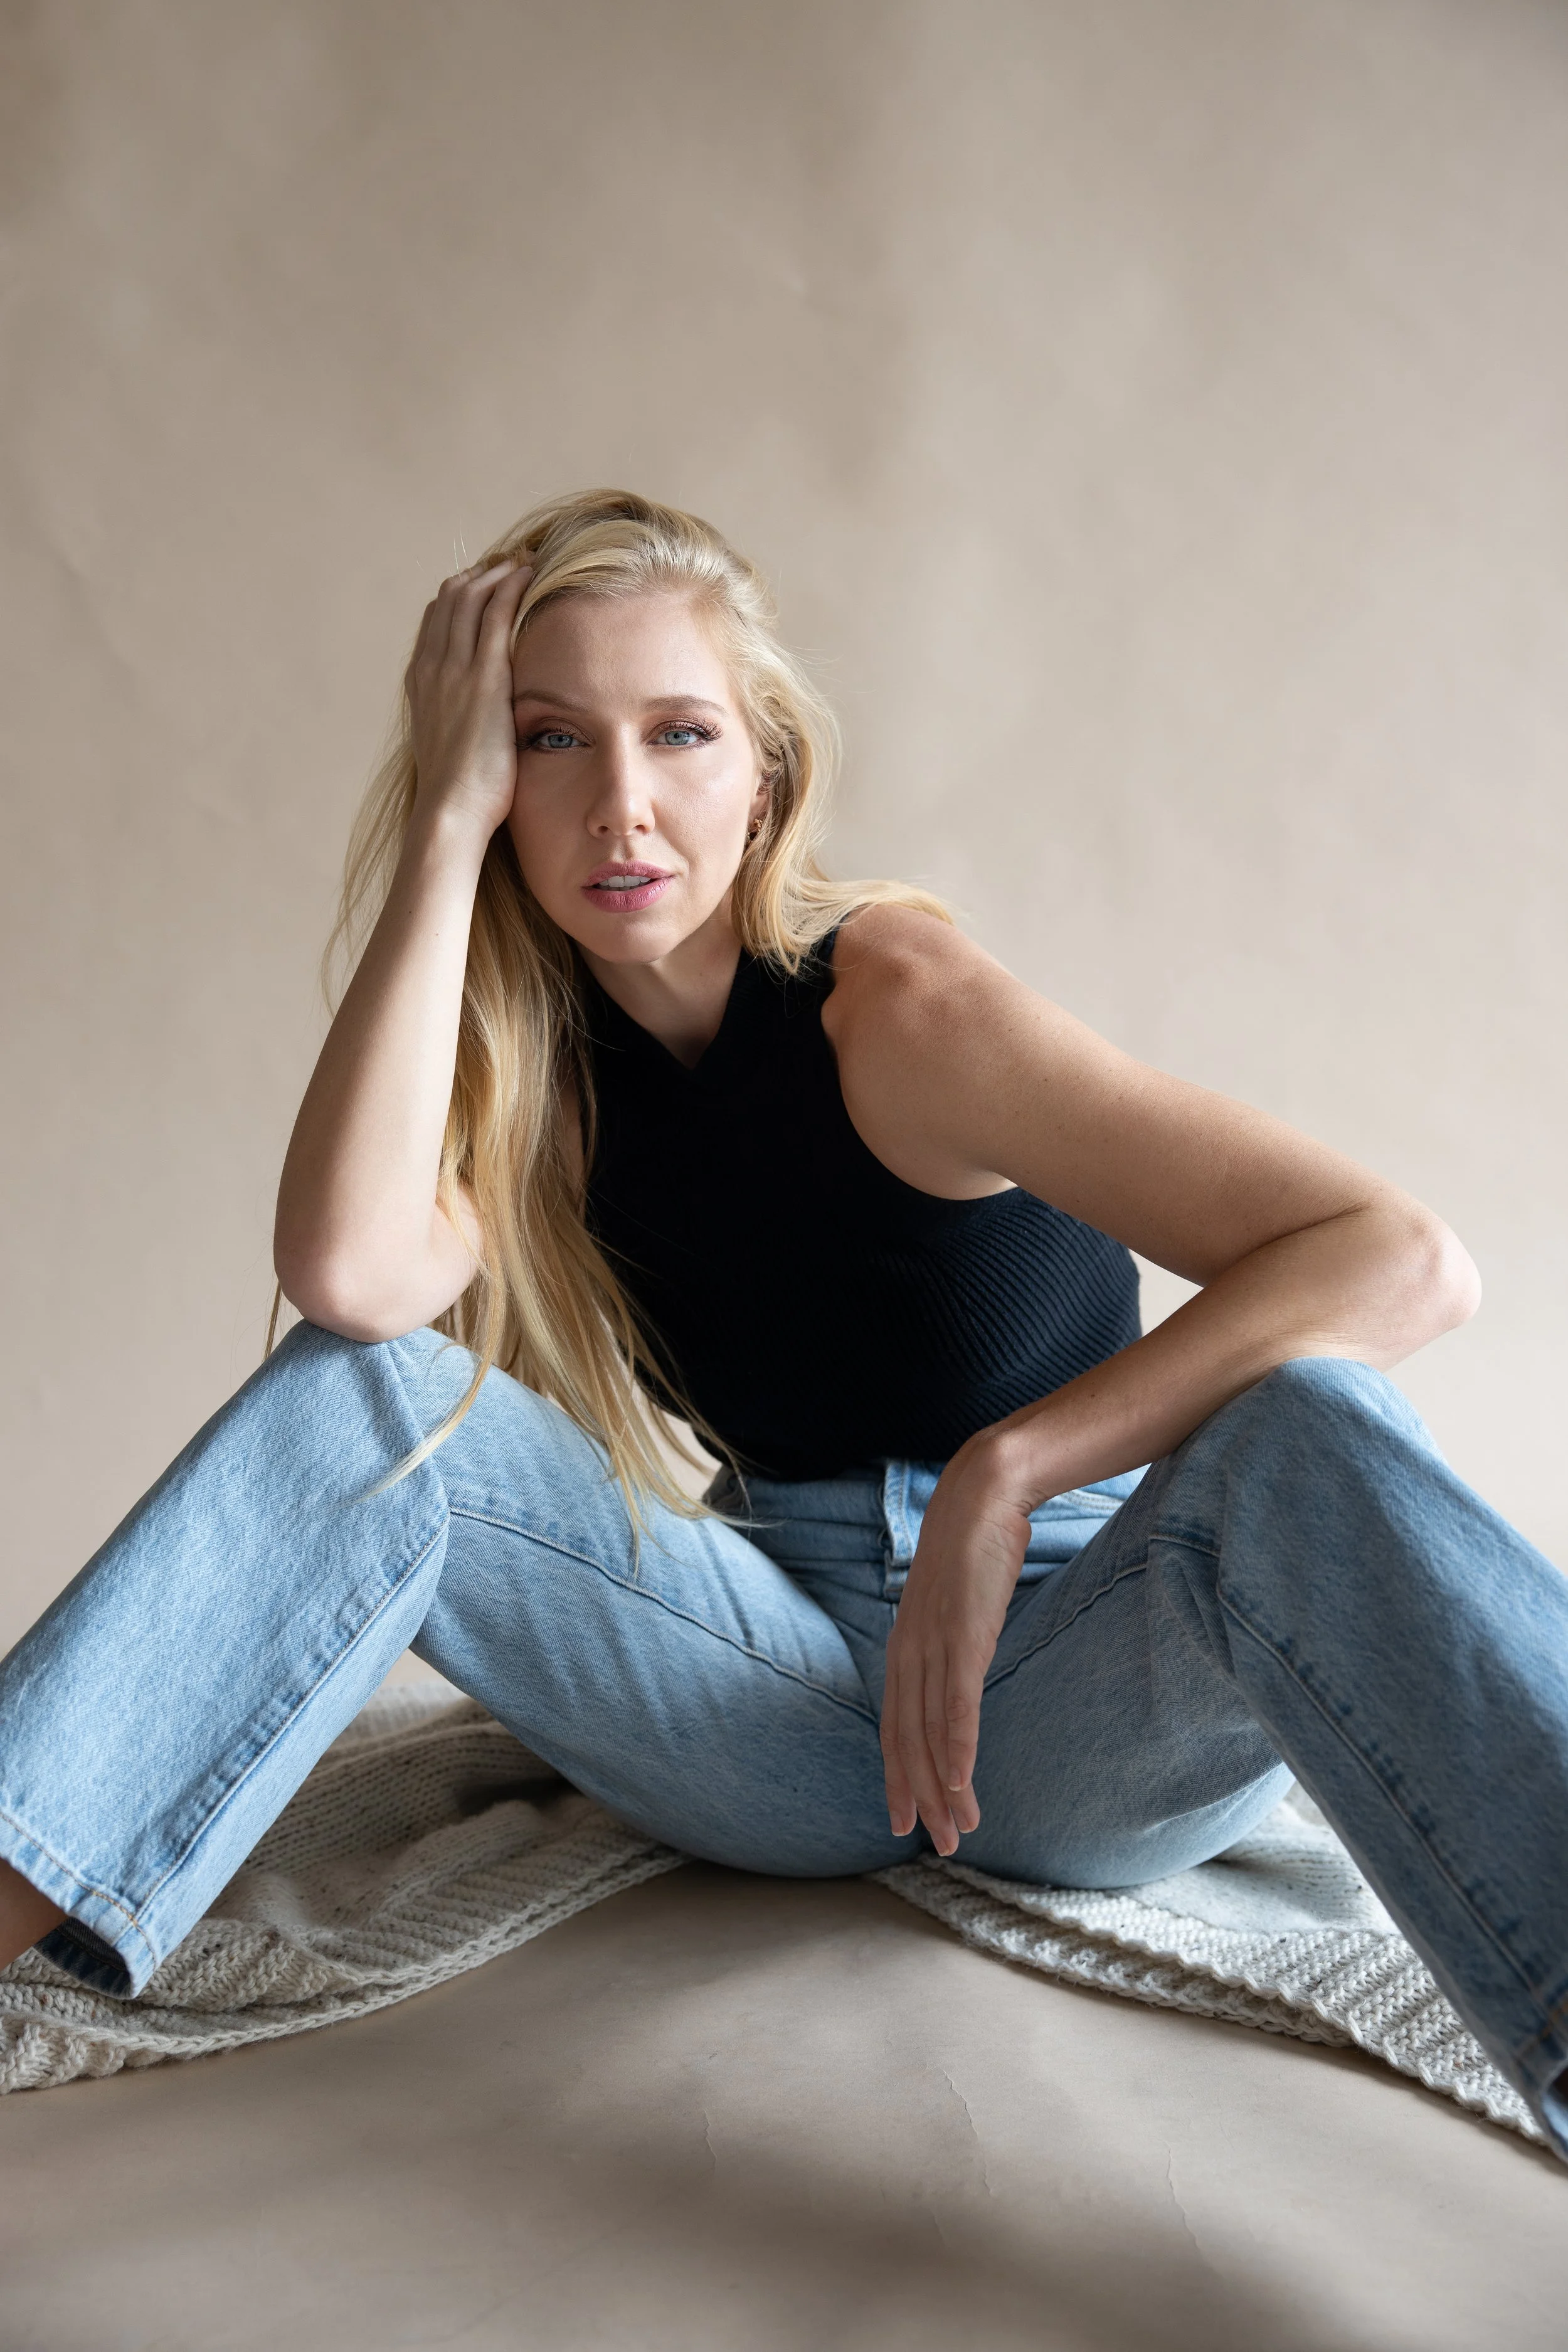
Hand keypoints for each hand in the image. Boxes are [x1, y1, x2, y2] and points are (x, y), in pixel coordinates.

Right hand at [404, 560, 533, 837]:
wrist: (450, 810)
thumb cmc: (458, 793)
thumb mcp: (450, 744)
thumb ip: (460, 719)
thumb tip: (481, 719)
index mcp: (420, 681)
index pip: (435, 621)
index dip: (460, 596)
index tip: (486, 586)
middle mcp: (431, 667)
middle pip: (448, 600)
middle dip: (479, 576)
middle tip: (509, 566)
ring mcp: (453, 670)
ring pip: (468, 598)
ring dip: (496, 574)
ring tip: (523, 564)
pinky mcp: (483, 678)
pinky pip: (494, 615)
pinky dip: (509, 588)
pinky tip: (529, 575)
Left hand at [880, 1439, 1033, 1854]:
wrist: (979, 1497)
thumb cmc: (972, 1551)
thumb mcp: (953, 1607)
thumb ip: (951, 1643)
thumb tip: (959, 1671)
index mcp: (904, 1649)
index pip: (895, 1728)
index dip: (898, 1778)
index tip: (907, 1820)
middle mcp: (909, 1654)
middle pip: (909, 1742)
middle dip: (922, 1798)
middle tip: (939, 1845)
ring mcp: (932, 1645)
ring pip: (931, 1732)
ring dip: (945, 1786)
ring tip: (959, 1829)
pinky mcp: (961, 1635)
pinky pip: (957, 1701)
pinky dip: (957, 1744)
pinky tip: (963, 1780)